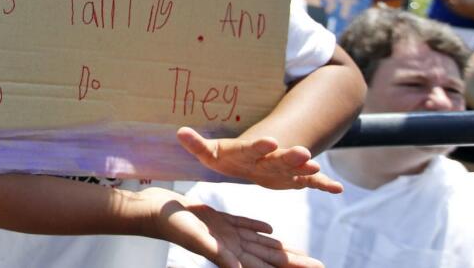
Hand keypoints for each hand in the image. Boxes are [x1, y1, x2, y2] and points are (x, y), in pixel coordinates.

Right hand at [145, 187, 321, 267]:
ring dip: (281, 248)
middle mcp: (232, 246)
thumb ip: (218, 253)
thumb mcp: (197, 237)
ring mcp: (226, 233)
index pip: (266, 266)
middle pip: (270, 257)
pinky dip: (258, 228)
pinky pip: (244, 226)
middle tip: (320, 266)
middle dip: (295, 262)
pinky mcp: (219, 220)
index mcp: (230, 253)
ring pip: (261, 243)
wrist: (153, 210)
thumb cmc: (171, 224)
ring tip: (301, 254)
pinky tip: (270, 228)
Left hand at [177, 128, 343, 192]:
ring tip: (316, 167)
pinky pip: (310, 182)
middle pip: (277, 157)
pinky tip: (338, 189)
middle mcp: (267, 158)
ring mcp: (282, 166)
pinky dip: (323, 185)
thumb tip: (178, 131)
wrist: (252, 156)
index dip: (259, 145)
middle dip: (289, 155)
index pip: (251, 147)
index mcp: (246, 152)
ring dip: (305, 167)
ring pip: (295, 167)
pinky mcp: (292, 177)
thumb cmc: (227, 157)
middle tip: (303, 152)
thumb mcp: (211, 152)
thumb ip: (197, 144)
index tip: (269, 140)